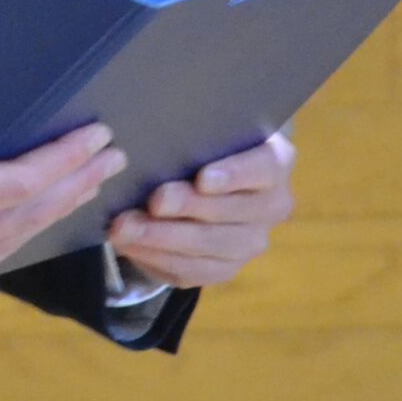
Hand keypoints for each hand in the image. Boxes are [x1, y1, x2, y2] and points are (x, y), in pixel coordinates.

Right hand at [0, 78, 125, 312]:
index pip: (14, 185)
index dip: (59, 160)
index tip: (93, 137)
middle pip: (29, 215)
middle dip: (75, 183)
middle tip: (114, 156)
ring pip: (16, 240)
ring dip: (57, 208)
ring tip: (89, 182)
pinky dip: (26, 231)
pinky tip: (34, 217)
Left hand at [106, 132, 294, 288]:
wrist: (207, 180)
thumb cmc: (204, 143)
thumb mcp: (205, 130)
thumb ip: (194, 134)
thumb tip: (158, 136)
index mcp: (275, 162)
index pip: (265, 168)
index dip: (235, 175)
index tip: (202, 178)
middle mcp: (272, 206)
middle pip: (232, 211)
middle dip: (188, 207)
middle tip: (154, 201)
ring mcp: (251, 242)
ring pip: (209, 245)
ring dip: (163, 237)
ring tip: (126, 227)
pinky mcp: (225, 268)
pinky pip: (192, 269)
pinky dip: (156, 257)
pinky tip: (130, 245)